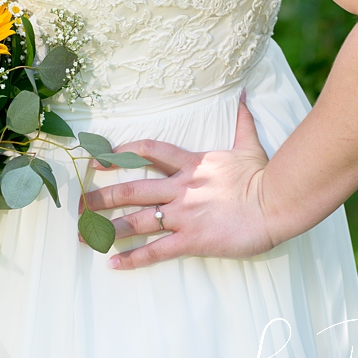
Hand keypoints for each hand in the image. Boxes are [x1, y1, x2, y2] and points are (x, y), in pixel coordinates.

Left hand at [82, 94, 275, 269]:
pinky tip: (112, 263)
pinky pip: (156, 250)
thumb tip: (243, 94)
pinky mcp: (192, 239)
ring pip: (137, 220)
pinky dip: (133, 257)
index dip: (120, 153)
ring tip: (83, 234)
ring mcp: (184, 214)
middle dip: (102, 196)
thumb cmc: (265, 176)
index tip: (97, 159)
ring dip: (107, 227)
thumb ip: (242, 121)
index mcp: (191, 164)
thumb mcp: (249, 145)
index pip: (147, 151)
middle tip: (78, 203)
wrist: (278, 202)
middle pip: (132, 189)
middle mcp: (180, 188)